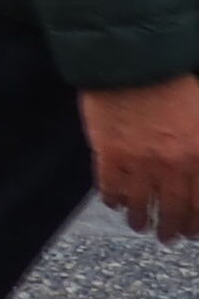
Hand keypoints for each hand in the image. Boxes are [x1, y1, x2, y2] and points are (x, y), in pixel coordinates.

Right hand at [80, 74, 198, 240]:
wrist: (135, 61)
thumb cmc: (176, 84)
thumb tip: (196, 172)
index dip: (195, 223)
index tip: (192, 232)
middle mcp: (172, 165)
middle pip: (173, 210)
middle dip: (171, 229)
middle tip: (166, 237)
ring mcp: (138, 161)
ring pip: (141, 204)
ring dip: (140, 221)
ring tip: (138, 226)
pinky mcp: (108, 153)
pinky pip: (109, 187)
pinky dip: (112, 199)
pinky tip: (114, 203)